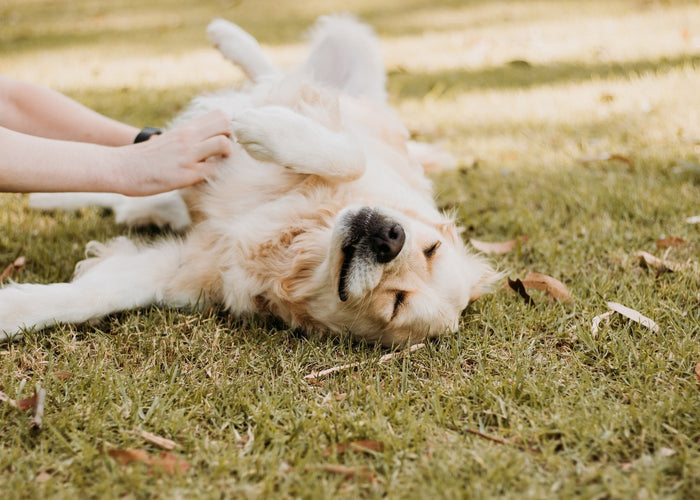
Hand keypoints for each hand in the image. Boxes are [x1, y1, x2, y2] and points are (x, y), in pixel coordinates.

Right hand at [117, 110, 231, 195]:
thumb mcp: (169, 140)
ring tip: (218, 167)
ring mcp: (188, 155)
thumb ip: (187, 139)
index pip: (220, 116)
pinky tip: (209, 180)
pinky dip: (218, 176)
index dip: (228, 130)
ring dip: (228, 157)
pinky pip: (214, 171)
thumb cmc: (145, 158)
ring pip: (224, 145)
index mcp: (186, 128)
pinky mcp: (186, 173)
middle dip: (232, 140)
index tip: (224, 142)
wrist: (121, 167)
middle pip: (226, 124)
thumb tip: (201, 142)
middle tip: (224, 155)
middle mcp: (189, 137)